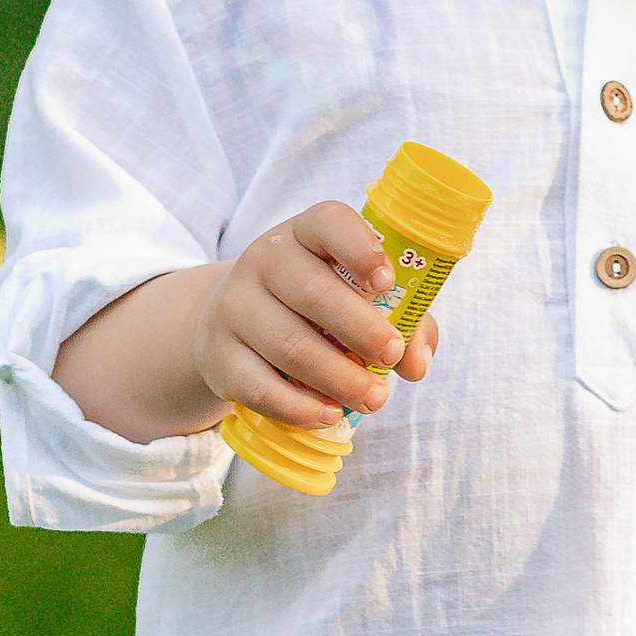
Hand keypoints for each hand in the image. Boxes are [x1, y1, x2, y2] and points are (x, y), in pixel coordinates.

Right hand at [51, 203, 442, 442]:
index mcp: (304, 234)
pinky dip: (299, 406)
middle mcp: (264, 261)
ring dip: (339, 378)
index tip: (386, 281)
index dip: (359, 248)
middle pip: (312, 293)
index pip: (327, 222)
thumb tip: (416, 362)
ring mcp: (234, 307)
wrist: (227, 325)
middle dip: (361, 330)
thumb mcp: (355, 296)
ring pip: (289, 346)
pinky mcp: (219, 356)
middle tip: (391, 356)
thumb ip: (402, 319)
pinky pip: (260, 386)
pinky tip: (329, 413)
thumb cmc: (312, 308)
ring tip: (373, 399)